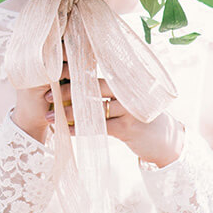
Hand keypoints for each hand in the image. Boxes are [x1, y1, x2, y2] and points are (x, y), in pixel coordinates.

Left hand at [27, 62, 183, 166]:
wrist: (167, 142)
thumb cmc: (142, 117)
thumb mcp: (130, 99)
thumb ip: (111, 89)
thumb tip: (77, 82)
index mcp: (127, 80)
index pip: (96, 72)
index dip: (74, 71)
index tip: (53, 71)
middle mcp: (128, 91)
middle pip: (91, 87)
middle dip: (66, 90)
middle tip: (46, 94)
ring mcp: (129, 109)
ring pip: (91, 109)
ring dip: (68, 113)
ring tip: (50, 117)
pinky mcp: (128, 128)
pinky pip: (98, 127)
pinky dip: (79, 128)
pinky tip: (66, 130)